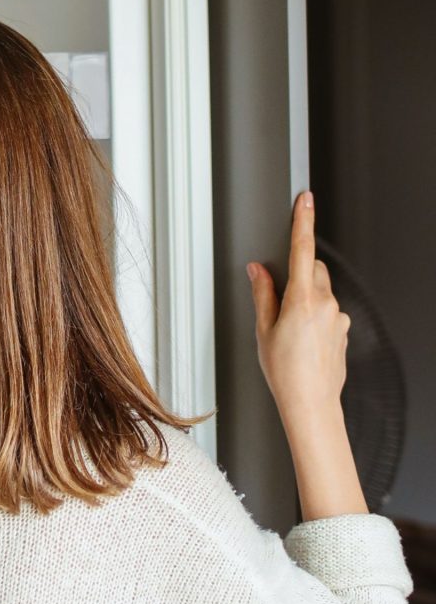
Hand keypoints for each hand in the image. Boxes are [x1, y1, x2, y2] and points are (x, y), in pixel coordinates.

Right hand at [247, 191, 349, 420]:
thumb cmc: (285, 373)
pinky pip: (329, 312)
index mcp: (302, 300)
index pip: (302, 249)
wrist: (311, 402)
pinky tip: (302, 341)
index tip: (306, 200)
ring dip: (306, 299)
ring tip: (289, 330)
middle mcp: (327, 304)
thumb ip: (263, 294)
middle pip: (314, 270)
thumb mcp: (263, 331)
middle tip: (278, 298)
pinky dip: (315, 317)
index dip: (303, 221)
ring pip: (322, 291)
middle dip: (299, 273)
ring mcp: (339, 317)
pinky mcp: (344, 330)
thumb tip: (259, 271)